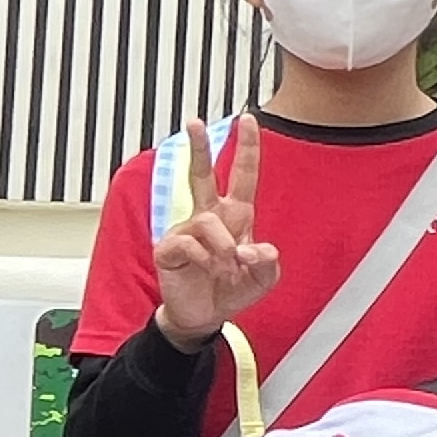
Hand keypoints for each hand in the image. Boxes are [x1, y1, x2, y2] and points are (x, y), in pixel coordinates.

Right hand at [151, 118, 281, 351]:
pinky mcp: (169, 247)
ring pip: (206, 221)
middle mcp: (209, 216)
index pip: (243, 175)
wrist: (203, 316)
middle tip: (193, 121)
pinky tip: (204, 270)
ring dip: (223, 247)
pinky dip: (204, 260)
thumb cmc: (230, 291)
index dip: (247, 148)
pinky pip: (189, 243)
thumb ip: (267, 262)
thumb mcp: (264, 279)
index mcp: (235, 216)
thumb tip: (250, 248)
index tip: (247, 120)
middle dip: (199, 146)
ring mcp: (186, 230)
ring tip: (224, 267)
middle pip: (202, 174)